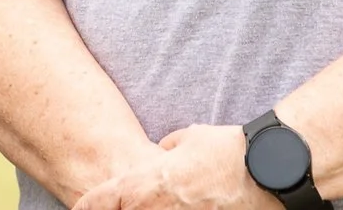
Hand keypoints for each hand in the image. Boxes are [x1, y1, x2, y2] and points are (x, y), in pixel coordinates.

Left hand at [72, 125, 269, 209]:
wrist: (265, 170)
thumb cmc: (226, 150)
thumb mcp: (188, 139)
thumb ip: (167, 149)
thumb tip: (160, 153)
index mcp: (145, 185)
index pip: (100, 202)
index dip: (87, 206)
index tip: (78, 208)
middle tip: (113, 207)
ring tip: (154, 205)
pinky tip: (184, 209)